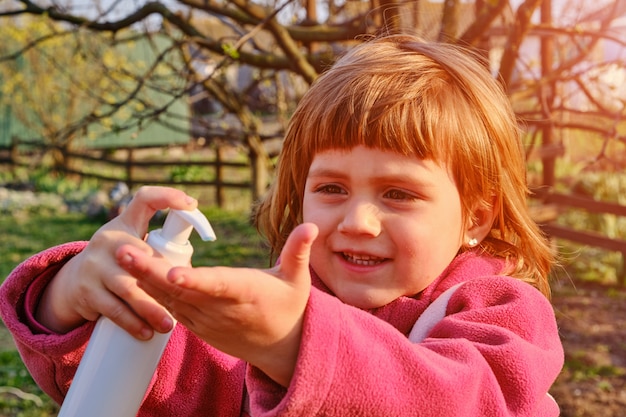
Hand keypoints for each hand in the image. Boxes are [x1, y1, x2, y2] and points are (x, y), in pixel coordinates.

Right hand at [35, 186, 197, 339]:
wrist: (71, 283)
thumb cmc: (116, 261)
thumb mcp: (131, 243)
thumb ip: (159, 244)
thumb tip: (196, 264)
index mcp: (124, 224)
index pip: (145, 199)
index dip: (168, 196)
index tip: (193, 204)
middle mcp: (108, 241)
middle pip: (142, 256)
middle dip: (164, 276)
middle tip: (186, 291)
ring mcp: (95, 266)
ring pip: (129, 288)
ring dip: (151, 309)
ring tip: (169, 325)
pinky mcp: (87, 291)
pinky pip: (113, 309)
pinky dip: (131, 323)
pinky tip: (146, 333)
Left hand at [117, 222, 318, 385]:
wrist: (278, 345)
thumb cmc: (289, 305)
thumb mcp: (298, 280)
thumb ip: (298, 252)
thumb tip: (311, 225)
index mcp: (246, 294)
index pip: (218, 286)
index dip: (195, 280)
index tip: (173, 273)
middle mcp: (221, 309)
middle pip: (182, 291)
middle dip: (150, 272)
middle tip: (123, 252)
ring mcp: (205, 319)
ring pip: (169, 299)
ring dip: (143, 280)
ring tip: (119, 256)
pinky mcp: (196, 323)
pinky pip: (169, 308)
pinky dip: (149, 293)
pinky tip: (130, 275)